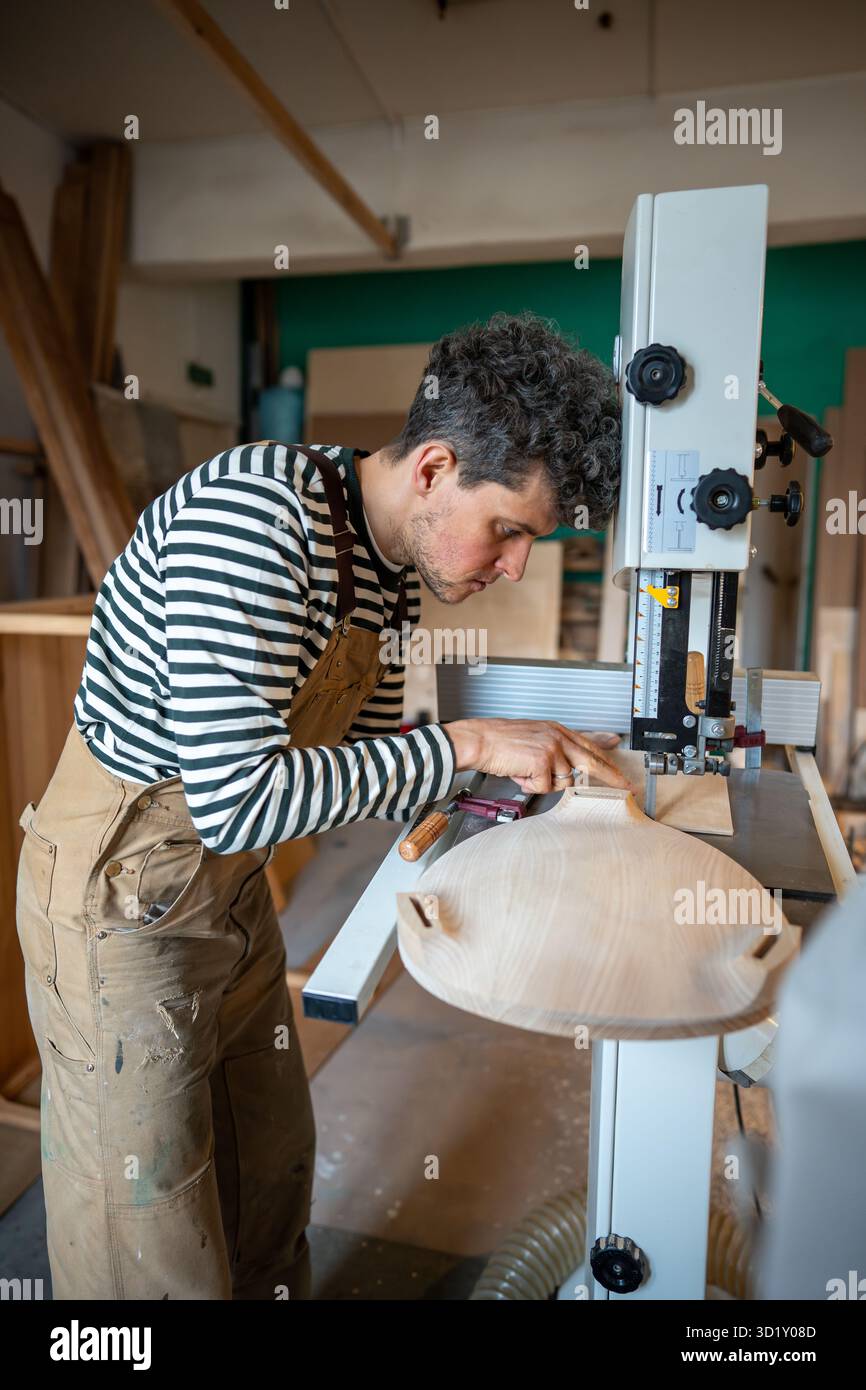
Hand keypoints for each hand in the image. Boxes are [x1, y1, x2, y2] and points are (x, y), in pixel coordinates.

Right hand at [443, 719, 634, 793]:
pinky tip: (519, 774)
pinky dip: (530, 786)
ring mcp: (552, 749)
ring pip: (564, 781)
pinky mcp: (543, 762)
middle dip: (612, 776)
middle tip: (627, 786)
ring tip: (525, 772)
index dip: (607, 756)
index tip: (620, 765)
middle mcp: (558, 737)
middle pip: (593, 761)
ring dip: (544, 783)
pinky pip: (545, 787)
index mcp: (556, 730)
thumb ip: (553, 751)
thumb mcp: (533, 739)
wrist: (480, 740)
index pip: (589, 744)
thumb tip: (568, 770)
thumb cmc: (499, 742)